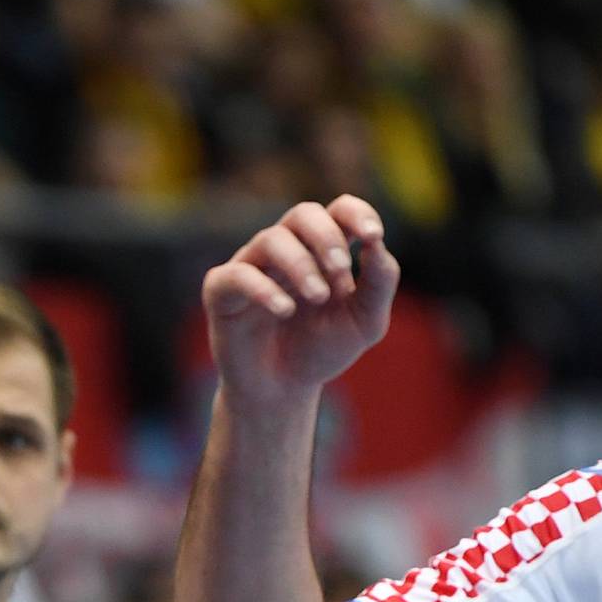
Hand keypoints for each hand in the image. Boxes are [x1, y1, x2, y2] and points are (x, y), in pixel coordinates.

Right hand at [201, 196, 399, 407]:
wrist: (282, 392)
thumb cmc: (321, 350)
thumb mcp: (364, 323)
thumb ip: (379, 283)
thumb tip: (378, 244)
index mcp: (321, 250)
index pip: (339, 210)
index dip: (357, 214)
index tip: (373, 236)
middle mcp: (285, 250)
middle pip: (303, 214)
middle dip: (326, 237)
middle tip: (341, 272)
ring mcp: (251, 266)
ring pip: (272, 240)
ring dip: (300, 264)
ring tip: (319, 297)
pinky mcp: (222, 291)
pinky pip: (238, 275)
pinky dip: (264, 289)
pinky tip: (286, 310)